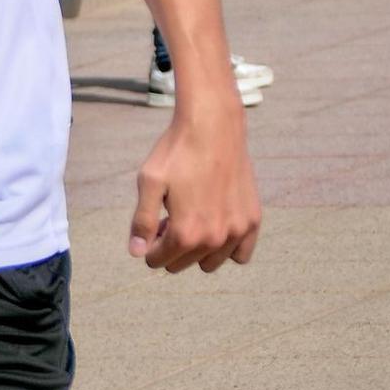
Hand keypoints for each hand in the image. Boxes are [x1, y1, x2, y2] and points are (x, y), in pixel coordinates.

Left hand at [129, 104, 260, 272]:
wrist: (213, 125)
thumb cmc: (178, 151)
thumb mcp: (150, 182)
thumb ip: (141, 221)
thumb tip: (136, 253)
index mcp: (185, 233)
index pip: (158, 260)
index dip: (149, 245)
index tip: (151, 225)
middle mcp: (214, 238)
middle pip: (182, 264)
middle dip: (170, 246)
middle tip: (168, 217)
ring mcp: (237, 231)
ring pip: (210, 263)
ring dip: (197, 250)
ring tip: (191, 219)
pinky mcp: (252, 220)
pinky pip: (241, 254)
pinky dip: (228, 248)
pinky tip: (217, 227)